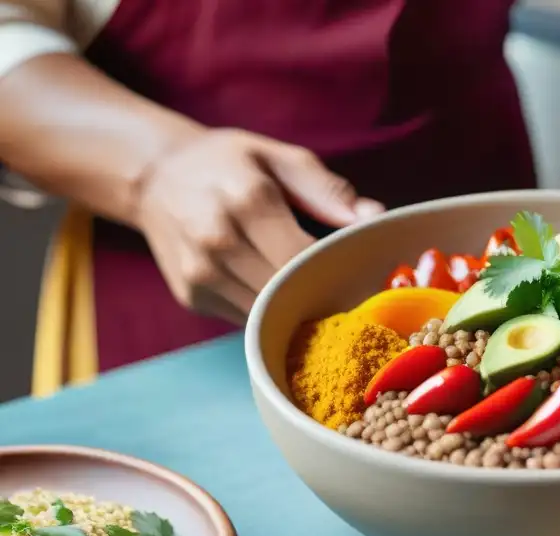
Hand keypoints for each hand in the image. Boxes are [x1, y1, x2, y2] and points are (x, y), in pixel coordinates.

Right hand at [134, 128, 383, 323]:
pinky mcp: (192, 298)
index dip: (335, 272)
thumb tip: (373, 218)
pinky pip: (246, 320)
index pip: (303, 257)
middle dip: (320, 295)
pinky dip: (269, 316)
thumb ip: (327, 191)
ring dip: (296, 312)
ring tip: (318, 298)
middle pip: (286, 290)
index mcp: (247, 201)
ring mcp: (200, 274)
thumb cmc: (227, 164)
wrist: (154, 178)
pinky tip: (283, 300)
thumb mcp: (279, 158)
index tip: (359, 275)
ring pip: (266, 315)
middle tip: (348, 294)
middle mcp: (217, 240)